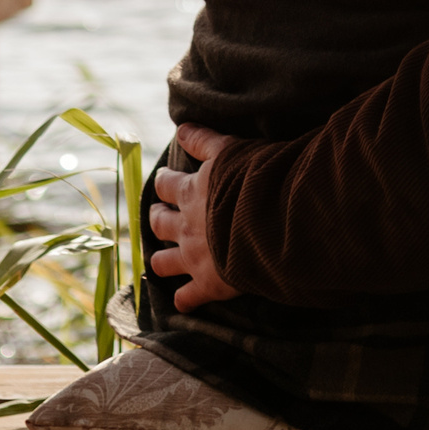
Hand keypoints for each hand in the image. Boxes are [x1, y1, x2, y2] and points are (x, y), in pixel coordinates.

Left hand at [147, 124, 240, 310]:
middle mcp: (185, 226)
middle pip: (158, 223)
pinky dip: (184, 300)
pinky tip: (184, 302)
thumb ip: (205, 140)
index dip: (164, 182)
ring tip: (163, 260)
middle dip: (156, 218)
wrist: (273, 222)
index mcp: (191, 193)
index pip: (166, 185)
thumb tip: (181, 127)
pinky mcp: (208, 284)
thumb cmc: (258, 182)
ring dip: (161, 260)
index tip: (165, 180)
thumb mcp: (231, 150)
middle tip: (158, 216)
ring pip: (162, 262)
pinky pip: (187, 298)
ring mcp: (193, 258)